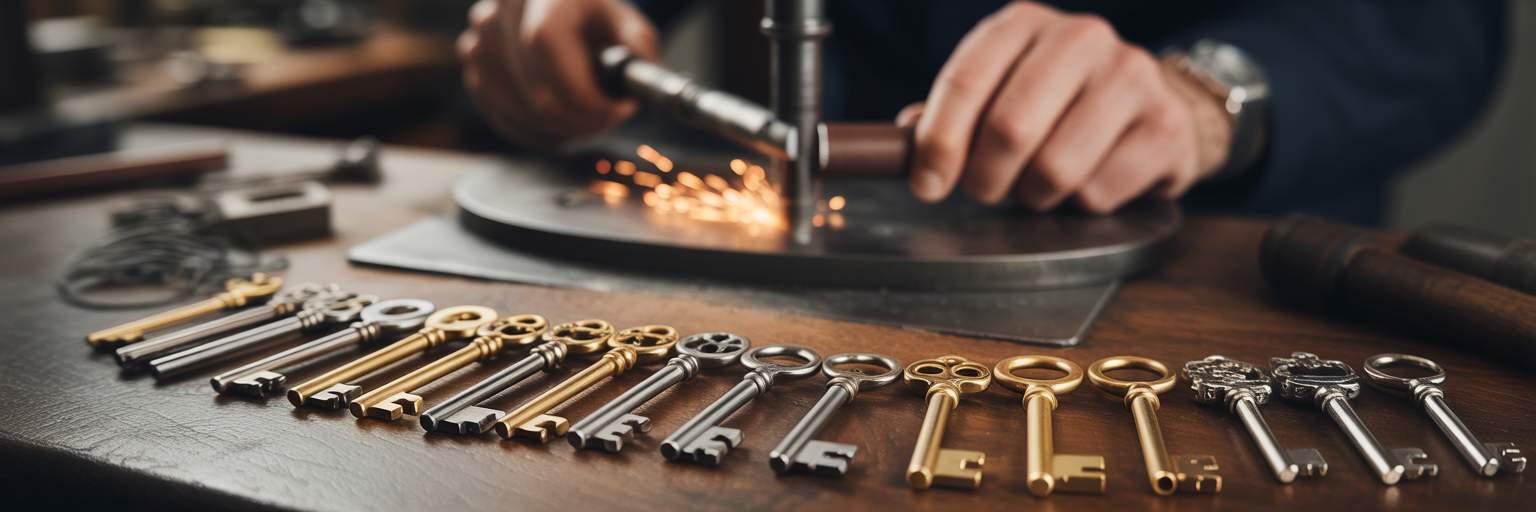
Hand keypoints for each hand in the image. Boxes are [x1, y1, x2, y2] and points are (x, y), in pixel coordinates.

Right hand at [459, 0, 658, 147]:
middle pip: (535, 89)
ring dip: (560, 129)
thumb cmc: (597, 21)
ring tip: (589, 121)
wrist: (559, 10)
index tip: (615, 111)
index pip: (545, 45)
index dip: (581, 92)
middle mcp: (500, 10)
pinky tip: (564, 129)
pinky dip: (536, 133)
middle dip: (580, 120)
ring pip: (518, 109)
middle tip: (608, 121)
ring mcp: (479, 39)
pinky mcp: (473, 68)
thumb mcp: (629, 27)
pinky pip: (502, 116)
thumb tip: (628, 85)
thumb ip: (638, 50)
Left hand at [899, 2, 1232, 212]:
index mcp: (1023, 24)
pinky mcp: (1165, 125)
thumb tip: (905, 141)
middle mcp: (1080, 38)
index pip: (967, 80)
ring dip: (1033, 196)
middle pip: (1010, 129)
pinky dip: (1080, 204)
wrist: (1152, 105)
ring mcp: (1130, 77)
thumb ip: (950, 112)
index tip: (926, 184)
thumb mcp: (1000, 88)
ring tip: (1039, 184)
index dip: (938, 141)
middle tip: (987, 190)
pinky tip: (1087, 181)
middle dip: (985, 179)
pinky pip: (1097, 193)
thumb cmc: (1058, 102)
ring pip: (1054, 169)